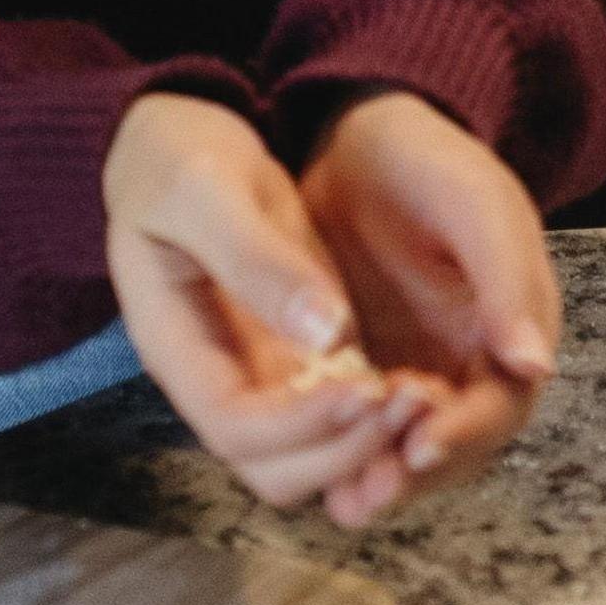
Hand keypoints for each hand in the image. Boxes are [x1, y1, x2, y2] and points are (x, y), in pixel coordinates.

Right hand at [102, 89, 416, 517]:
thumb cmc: (175, 158)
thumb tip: (327, 332)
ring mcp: (261, 370)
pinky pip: (339, 409)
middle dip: (346, 449)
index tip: (367, 389)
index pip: (234, 429)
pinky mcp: (300, 349)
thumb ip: (257, 260)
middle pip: (276, 468)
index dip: (300, 427)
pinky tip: (429, 383)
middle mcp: (220, 378)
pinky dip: (379, 413)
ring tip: (430, 395)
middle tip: (416, 399)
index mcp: (178, 349)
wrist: (176, 136)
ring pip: (314, 454)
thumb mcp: (205, 190)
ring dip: (369, 442)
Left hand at [296, 93, 561, 529]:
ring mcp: (417, 370)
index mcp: (512, 321)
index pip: (503, 401)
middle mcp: (471, 359)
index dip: (468, 432)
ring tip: (345, 498)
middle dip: (419, 473)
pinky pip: (362, 430)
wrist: (357, 139)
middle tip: (372, 490)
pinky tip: (316, 469)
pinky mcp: (365, 374)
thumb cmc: (427, 160)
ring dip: (384, 478)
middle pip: (460, 444)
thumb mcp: (474, 204)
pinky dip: (346, 454)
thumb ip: (507, 278)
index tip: (422, 447)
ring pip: (409, 449)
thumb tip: (536, 365)